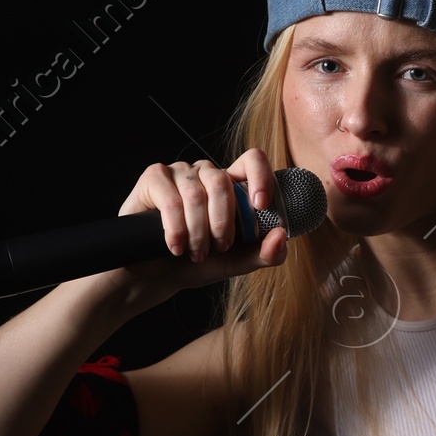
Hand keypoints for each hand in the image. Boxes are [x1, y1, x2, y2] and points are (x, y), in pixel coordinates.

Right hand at [115, 147, 288, 295]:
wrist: (158, 274)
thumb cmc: (199, 262)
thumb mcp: (237, 262)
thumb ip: (264, 253)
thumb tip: (281, 235)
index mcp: (232, 186)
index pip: (253, 161)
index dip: (261, 176)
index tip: (261, 205)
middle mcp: (207, 174)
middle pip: (222, 182)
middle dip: (223, 222)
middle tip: (219, 247)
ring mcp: (180, 173)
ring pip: (196, 194)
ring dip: (198, 231)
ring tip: (195, 253)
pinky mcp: (154, 177)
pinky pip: (170, 199)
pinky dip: (175, 228)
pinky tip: (176, 245)